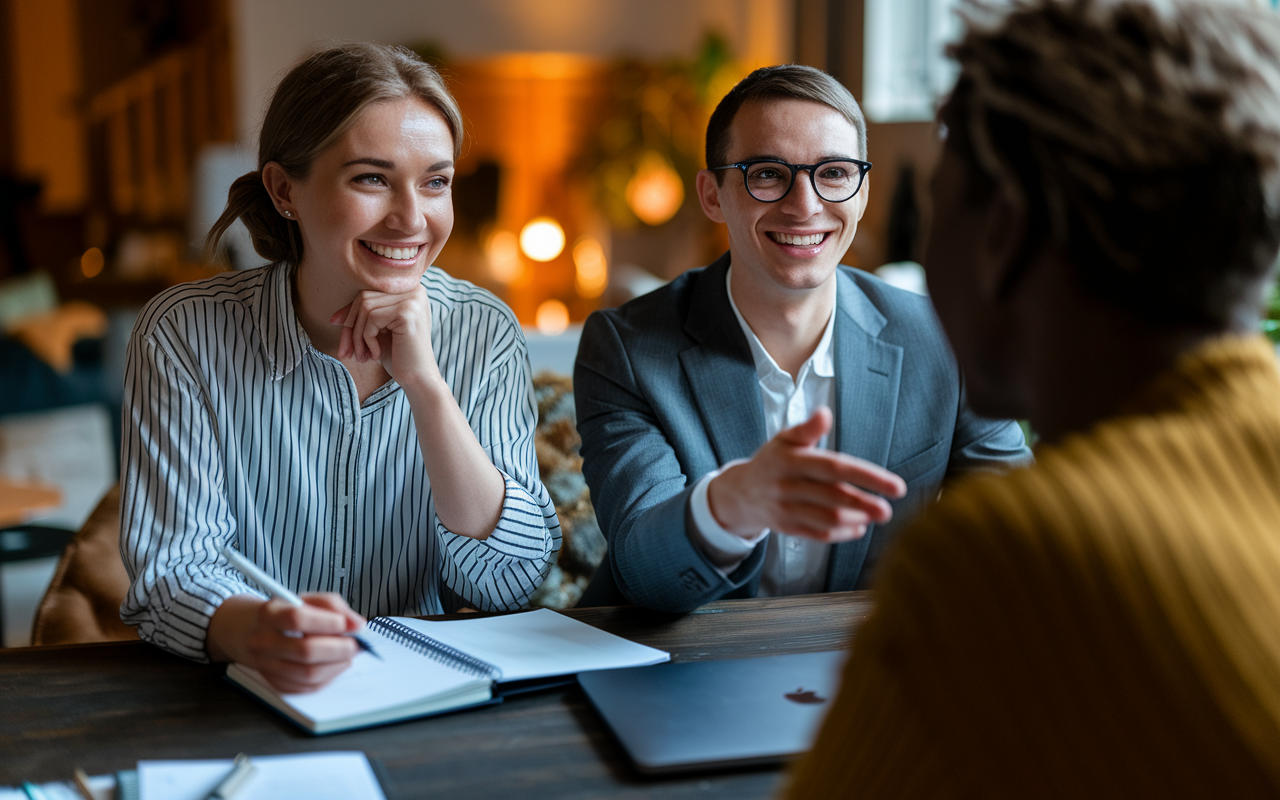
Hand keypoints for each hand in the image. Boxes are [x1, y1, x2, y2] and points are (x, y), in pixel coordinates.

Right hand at [207, 593, 366, 692]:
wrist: (258, 632)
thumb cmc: (289, 613)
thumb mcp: (309, 600)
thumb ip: (334, 607)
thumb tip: (357, 624)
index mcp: (270, 614)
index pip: (297, 619)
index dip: (328, 623)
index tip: (348, 624)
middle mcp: (263, 641)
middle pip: (305, 651)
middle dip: (339, 648)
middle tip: (355, 644)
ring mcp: (267, 665)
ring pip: (308, 674)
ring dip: (337, 665)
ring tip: (348, 654)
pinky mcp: (276, 683)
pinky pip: (307, 687)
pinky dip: (328, 677)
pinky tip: (335, 664)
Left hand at [329, 286, 439, 389]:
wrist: (419, 380)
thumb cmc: (399, 357)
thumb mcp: (378, 333)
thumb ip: (362, 318)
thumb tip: (334, 317)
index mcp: (409, 290)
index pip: (369, 292)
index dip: (350, 311)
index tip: (334, 325)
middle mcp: (414, 289)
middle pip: (365, 298)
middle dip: (350, 326)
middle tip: (347, 352)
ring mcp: (412, 300)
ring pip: (366, 308)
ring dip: (357, 335)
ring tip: (361, 356)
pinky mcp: (407, 312)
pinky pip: (372, 318)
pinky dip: (367, 339)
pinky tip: (376, 355)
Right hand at [706, 407, 906, 541]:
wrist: (740, 493)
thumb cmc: (772, 462)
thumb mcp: (785, 439)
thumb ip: (807, 428)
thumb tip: (824, 413)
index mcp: (792, 460)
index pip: (834, 468)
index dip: (866, 476)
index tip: (895, 486)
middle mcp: (788, 486)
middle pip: (833, 497)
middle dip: (864, 504)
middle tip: (888, 510)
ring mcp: (787, 509)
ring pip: (826, 519)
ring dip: (855, 519)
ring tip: (874, 515)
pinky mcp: (787, 528)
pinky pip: (818, 535)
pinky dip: (842, 534)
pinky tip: (858, 528)